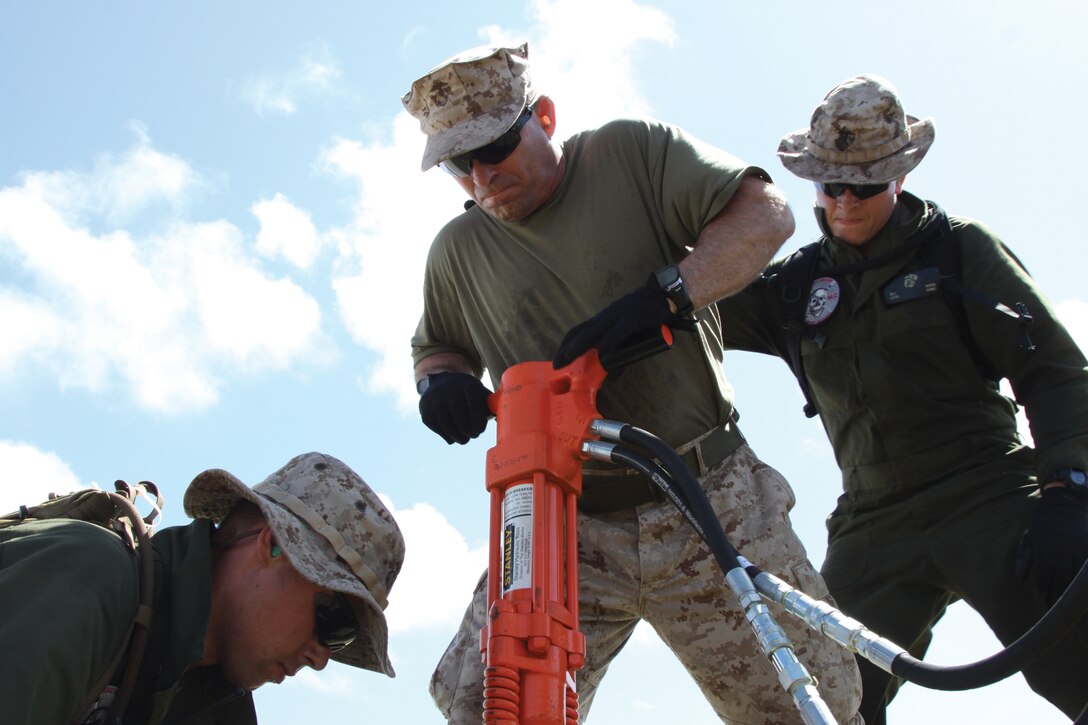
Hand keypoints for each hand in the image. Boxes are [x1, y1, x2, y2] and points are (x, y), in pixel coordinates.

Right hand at [418, 372, 492, 444]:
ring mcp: (434, 396)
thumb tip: (509, 423)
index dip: (477, 418)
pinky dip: (444, 434)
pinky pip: (433, 423)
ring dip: (455, 434)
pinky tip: (452, 437)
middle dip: (465, 427)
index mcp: (468, 383)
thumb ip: (492, 407)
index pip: (473, 400)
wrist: (443, 383)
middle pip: (456, 409)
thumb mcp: (481, 394)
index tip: (480, 431)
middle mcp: (449, 386)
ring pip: (443, 418)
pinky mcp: (424, 406)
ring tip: (464, 440)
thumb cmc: (469, 395)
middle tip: (473, 436)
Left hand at [552, 275, 694, 369]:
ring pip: (592, 331)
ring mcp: (616, 317)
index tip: (557, 360)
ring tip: (570, 357)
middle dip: (566, 348)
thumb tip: (610, 374)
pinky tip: (602, 354)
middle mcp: (605, 317)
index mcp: (602, 320)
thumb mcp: (626, 333)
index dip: (566, 345)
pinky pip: (616, 333)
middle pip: (579, 332)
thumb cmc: (643, 317)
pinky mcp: (630, 320)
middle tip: (557, 364)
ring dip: (580, 345)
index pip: (578, 331)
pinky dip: (608, 344)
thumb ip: (618, 351)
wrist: (661, 298)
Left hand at [1015, 486, 1087, 605]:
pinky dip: (1083, 578)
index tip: (1045, 600)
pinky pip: (1084, 566)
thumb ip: (1024, 556)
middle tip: (1057, 607)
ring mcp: (1076, 548)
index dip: (1046, 588)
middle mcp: (1061, 550)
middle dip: (1058, 594)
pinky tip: (1082, 589)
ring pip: (1075, 573)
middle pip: (1061, 578)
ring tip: (1072, 603)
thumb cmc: (1043, 521)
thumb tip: (1020, 576)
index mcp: (1045, 549)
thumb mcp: (1030, 535)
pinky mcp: (1086, 545)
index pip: (1045, 574)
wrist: (1064, 502)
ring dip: (1072, 588)